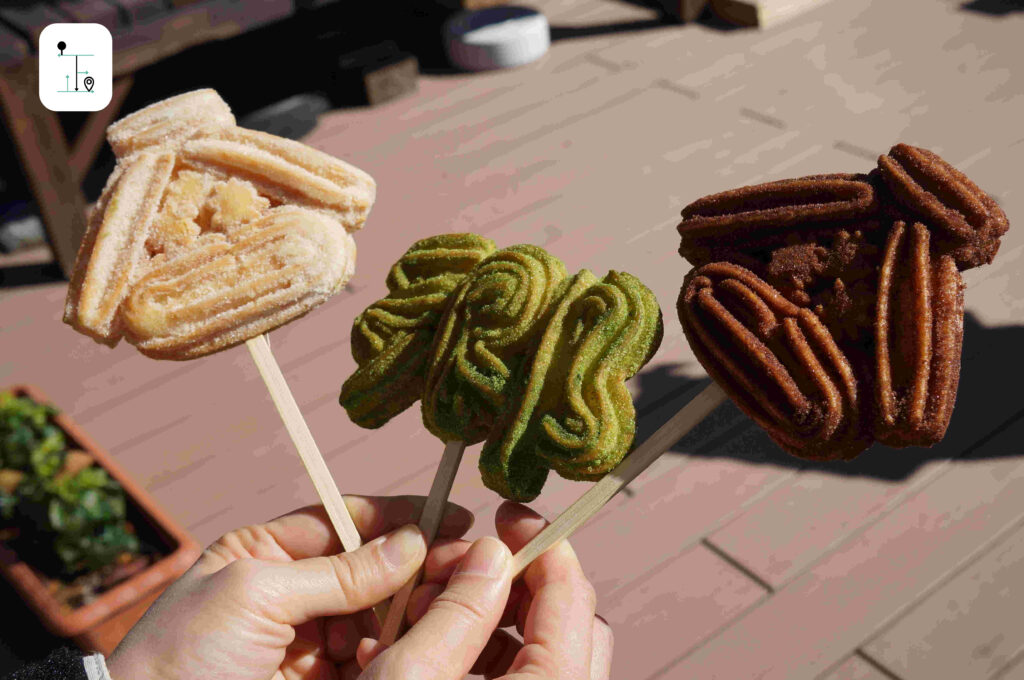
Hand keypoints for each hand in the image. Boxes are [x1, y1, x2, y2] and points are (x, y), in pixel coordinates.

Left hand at [107, 496, 473, 679]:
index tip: (451, 517)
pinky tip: (402, 655)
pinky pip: (371, 661)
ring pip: (379, 618)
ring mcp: (307, 642)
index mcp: (267, 552)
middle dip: (412, 571)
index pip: (346, 523)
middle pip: (371, 571)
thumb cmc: (181, 654)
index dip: (398, 518)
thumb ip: (337, 572)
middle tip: (460, 567)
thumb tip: (411, 542)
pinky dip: (391, 657)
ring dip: (407, 616)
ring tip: (438, 612)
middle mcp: (292, 593)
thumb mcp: (255, 594)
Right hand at [358, 501, 612, 679]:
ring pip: (548, 651)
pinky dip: (483, 656)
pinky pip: (524, 679)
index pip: (573, 597)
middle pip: (572, 622)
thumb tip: (494, 552)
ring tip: (421, 612)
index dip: (541, 543)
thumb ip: (460, 609)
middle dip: (511, 583)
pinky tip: (422, 648)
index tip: (506, 514)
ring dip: (491, 619)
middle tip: (454, 569)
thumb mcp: (409, 676)